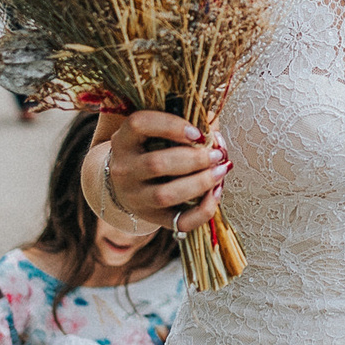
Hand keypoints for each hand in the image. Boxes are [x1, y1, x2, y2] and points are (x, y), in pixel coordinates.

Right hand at [105, 109, 228, 232]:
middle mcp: (124, 169)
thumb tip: (213, 126)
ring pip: (166, 195)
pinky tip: (216, 192)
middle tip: (216, 154)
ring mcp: (136, 197)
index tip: (198, 132)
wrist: (125, 185)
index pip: (139, 125)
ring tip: (220, 170)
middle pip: (156, 164)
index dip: (170, 125)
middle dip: (194, 158)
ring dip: (200, 182)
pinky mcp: (154, 218)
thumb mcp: (154, 131)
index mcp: (124, 140)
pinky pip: (181, 221)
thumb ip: (183, 122)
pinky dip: (204, 210)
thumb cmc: (149, 149)